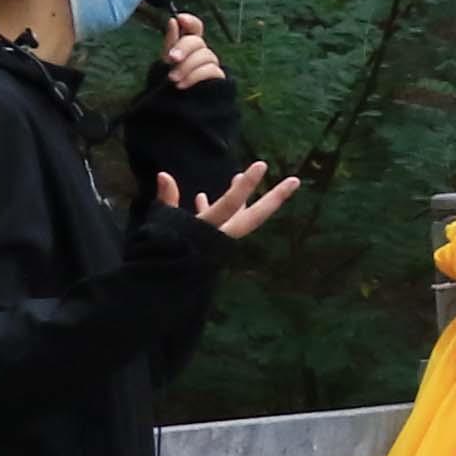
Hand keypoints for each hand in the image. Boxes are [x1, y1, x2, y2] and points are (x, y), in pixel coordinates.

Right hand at [148, 161, 298, 242]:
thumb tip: (164, 175)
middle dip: (275, 198)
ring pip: (236, 218)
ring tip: (238, 176)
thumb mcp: (161, 227)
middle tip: (296, 181)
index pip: (232, 204)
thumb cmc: (159, 256)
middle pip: (254, 215)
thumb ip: (167, 201)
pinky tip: (201, 197)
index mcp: (210, 232)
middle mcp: (222, 237)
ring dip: (241, 198)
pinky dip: (208, 209)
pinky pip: (215, 225)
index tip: (262, 165)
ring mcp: (218, 243)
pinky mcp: (209, 248)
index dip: (245, 185)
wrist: (160, 291)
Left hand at [159, 12, 226, 89]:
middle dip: (184, 47)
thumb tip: (173, 20)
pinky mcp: (219, 78)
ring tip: (172, 79)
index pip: (195, 28)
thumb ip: (171, 42)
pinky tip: (182, 85)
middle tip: (171, 58)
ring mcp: (211, 65)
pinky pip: (211, 70)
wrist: (177, 109)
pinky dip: (194, 76)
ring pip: (205, 55)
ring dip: (186, 66)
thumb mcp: (166, 61)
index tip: (180, 19)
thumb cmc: (169, 84)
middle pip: (197, 41)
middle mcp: (202, 52)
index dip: (190, 21)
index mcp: (189, 46)